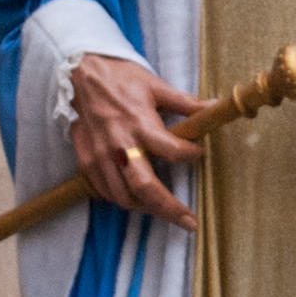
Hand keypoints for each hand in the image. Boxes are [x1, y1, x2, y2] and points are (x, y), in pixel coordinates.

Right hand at [69, 54, 201, 232]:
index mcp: (140, 123)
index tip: (198, 153)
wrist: (82, 73)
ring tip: (165, 211)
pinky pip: (105, 191)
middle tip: (190, 223)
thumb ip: (185, 103)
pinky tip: (136, 198)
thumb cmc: (121, 78)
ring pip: (124, 196)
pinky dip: (122, 199)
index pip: (172, 150)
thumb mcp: (156, 86)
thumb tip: (213, 106)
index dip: (190, 155)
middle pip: (145, 187)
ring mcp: (101, 156)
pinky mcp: (87, 161)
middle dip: (169, 209)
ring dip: (147, 208)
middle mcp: (120, 144)